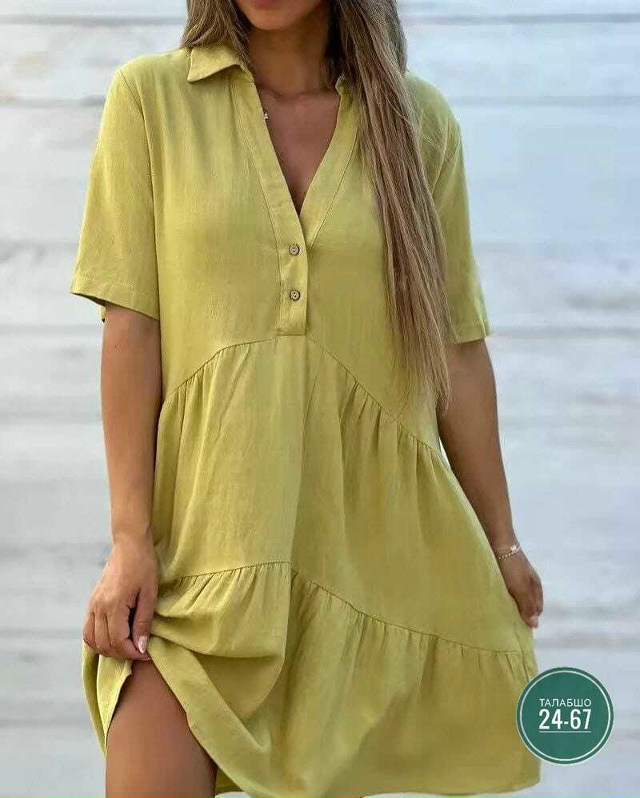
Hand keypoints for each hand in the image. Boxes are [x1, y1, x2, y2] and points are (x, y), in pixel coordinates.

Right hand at [83, 535, 157, 659]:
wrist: (129, 545)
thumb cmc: (143, 566)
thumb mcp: (149, 594)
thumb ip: (143, 622)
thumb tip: (141, 647)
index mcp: (113, 605)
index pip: (118, 642)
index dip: (132, 653)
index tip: (146, 653)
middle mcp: (98, 607)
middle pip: (104, 644)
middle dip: (122, 654)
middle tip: (139, 651)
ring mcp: (92, 605)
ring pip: (92, 640)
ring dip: (108, 649)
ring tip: (126, 647)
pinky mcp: (92, 602)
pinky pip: (88, 629)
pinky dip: (98, 640)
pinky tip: (113, 637)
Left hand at [496, 550, 543, 628]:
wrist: (497, 541)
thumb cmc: (511, 566)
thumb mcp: (520, 588)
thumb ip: (527, 606)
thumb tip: (535, 626)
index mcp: (536, 586)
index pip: (537, 609)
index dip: (530, 618)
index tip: (519, 628)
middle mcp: (528, 581)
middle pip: (527, 602)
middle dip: (520, 612)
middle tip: (508, 622)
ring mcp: (516, 576)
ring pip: (516, 595)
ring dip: (510, 603)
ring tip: (499, 612)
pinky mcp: (504, 571)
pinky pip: (505, 588)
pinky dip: (502, 594)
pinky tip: (494, 598)